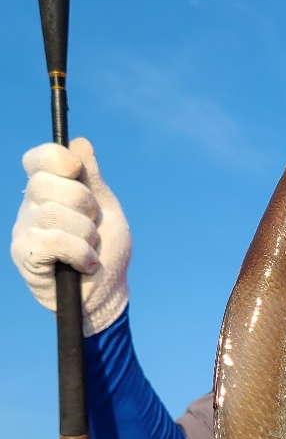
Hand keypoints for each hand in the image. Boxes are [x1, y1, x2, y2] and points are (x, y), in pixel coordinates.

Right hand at [11, 138, 131, 337]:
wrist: (106, 296)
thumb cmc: (107, 252)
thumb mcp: (106, 210)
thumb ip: (93, 179)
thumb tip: (80, 142)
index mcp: (50, 190)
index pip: (38, 158)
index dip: (56, 158)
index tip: (76, 171)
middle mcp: (31, 206)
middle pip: (47, 182)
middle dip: (83, 203)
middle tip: (92, 225)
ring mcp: (24, 230)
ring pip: (53, 213)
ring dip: (86, 233)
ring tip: (91, 250)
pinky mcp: (25, 255)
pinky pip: (52, 241)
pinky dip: (79, 253)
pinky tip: (86, 265)